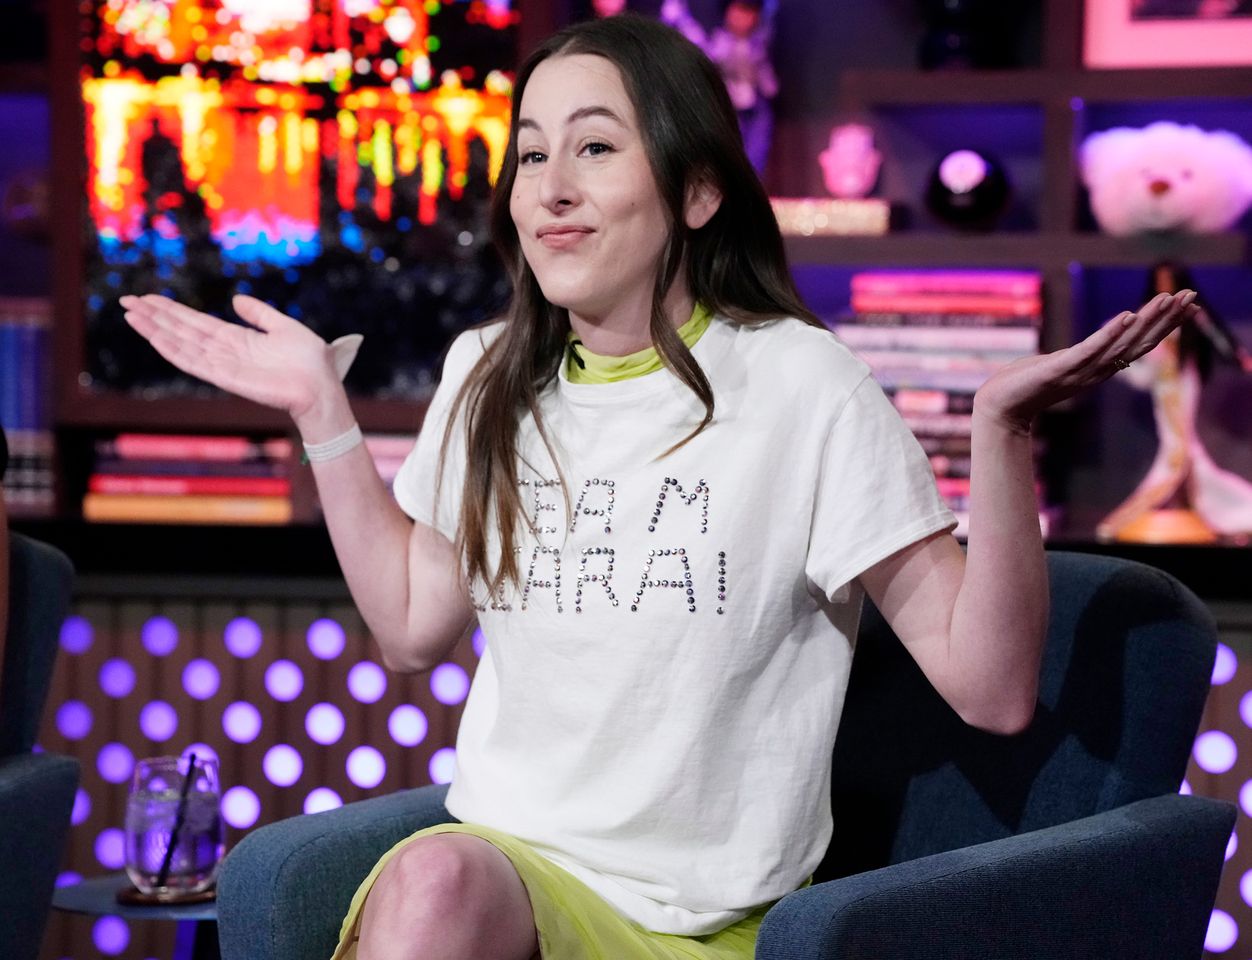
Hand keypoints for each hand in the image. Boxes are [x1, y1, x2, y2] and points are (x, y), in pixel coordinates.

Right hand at [120, 293, 345, 421]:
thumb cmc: (310, 362)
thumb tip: (236, 299)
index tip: (148, 298)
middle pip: (182, 330)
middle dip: (155, 317)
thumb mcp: (284, 326)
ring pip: (182, 345)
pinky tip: (155, 337)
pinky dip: (174, 350)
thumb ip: (260, 314)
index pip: (196, 322)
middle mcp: (225, 352)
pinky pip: (195, 363)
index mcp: (237, 339)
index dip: (172, 310)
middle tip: (126, 301)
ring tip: (131, 315)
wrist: (322, 388)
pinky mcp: (227, 378)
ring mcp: (224, 365)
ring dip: (156, 330)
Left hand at [972, 290, 1198, 434]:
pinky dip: (1108, 334)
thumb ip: (1082, 355)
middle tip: (1192, 295)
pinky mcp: (1059, 369)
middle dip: (1167, 319)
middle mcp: (1095, 371)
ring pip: (1121, 344)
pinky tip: (1126, 316)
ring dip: (1146, 320)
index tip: (1189, 305)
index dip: (1165, 325)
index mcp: (1098, 368)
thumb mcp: (1061, 364)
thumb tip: (1097, 344)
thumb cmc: (1025, 384)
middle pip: (1140, 342)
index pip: (1140, 344)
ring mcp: (1079, 371)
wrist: (998, 407)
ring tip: (1166, 299)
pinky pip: (1089, 350)